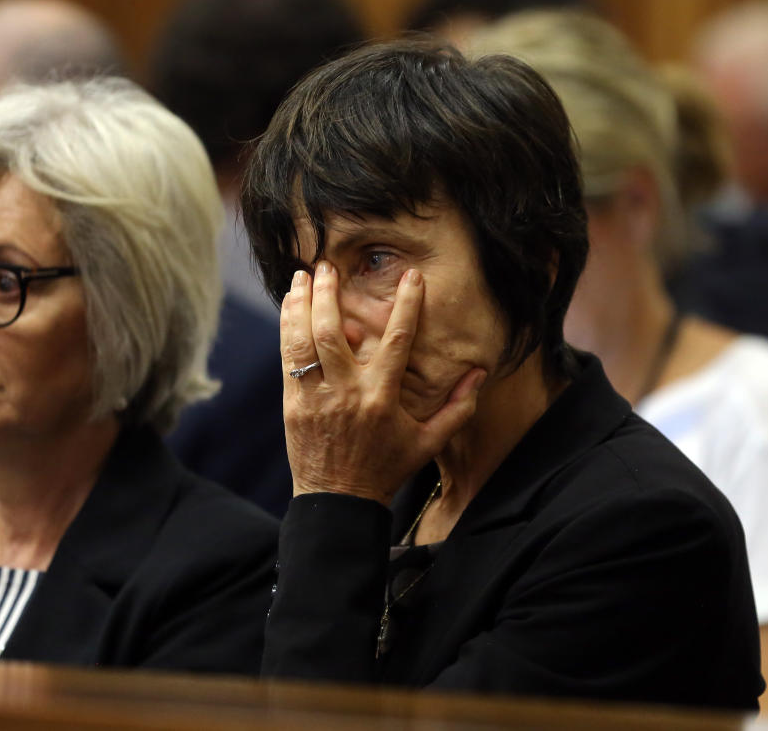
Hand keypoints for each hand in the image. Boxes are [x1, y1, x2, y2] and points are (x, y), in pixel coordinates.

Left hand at [281, 261, 486, 504]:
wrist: (338, 501)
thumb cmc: (385, 470)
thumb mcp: (427, 443)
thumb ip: (457, 408)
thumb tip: (480, 374)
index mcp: (382, 398)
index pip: (397, 342)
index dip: (406, 306)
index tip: (411, 277)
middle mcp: (346, 393)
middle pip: (333, 332)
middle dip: (329, 294)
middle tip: (329, 266)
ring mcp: (315, 397)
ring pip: (303, 340)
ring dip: (301, 304)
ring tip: (303, 275)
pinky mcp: (293, 403)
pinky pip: (288, 358)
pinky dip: (287, 327)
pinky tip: (290, 305)